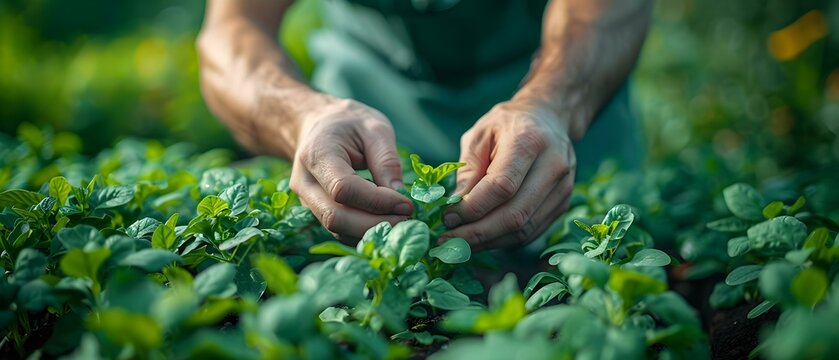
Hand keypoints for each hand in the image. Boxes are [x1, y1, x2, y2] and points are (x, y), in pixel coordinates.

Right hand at [289, 98, 413, 240]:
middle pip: (336, 217)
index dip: (377, 202)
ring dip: (372, 231)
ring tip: (400, 220)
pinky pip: (340, 230)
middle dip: (376, 224)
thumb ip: (387, 159)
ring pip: (337, 229)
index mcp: (317, 155)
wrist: (317, 124)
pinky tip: (386, 221)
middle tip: (408, 219)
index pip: (343, 189)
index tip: (407, 203)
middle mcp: (305, 183)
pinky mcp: (316, 211)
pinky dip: (364, 231)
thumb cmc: (348, 123)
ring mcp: (307, 200)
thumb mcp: (374, 127)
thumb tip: (400, 196)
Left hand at [440, 101, 576, 249]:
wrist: (548, 118)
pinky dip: (503, 241)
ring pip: (524, 230)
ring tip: (460, 246)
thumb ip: (467, 171)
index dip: (472, 208)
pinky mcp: (562, 204)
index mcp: (528, 141)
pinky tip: (482, 240)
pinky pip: (531, 232)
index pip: (501, 186)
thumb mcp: (478, 136)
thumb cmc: (507, 125)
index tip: (447, 218)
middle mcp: (553, 166)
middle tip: (449, 242)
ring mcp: (563, 188)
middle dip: (477, 234)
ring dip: (489, 242)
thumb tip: (454, 208)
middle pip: (515, 215)